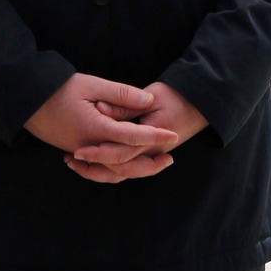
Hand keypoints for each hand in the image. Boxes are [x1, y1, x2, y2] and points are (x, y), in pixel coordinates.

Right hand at [24, 73, 176, 161]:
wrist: (27, 100)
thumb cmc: (58, 88)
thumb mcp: (91, 84)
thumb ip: (121, 93)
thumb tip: (148, 100)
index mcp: (95, 128)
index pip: (131, 136)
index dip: (155, 136)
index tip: (173, 134)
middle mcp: (88, 146)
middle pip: (124, 163)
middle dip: (150, 162)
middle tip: (170, 156)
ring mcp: (80, 152)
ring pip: (111, 171)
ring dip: (134, 170)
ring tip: (154, 163)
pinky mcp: (74, 152)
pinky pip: (98, 169)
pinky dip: (114, 170)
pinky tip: (127, 163)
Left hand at [71, 81, 208, 179]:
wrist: (200, 104)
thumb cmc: (177, 96)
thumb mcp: (151, 96)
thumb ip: (125, 106)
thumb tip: (100, 109)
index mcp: (151, 140)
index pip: (120, 152)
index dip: (97, 153)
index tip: (77, 150)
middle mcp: (151, 154)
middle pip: (119, 170)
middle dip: (93, 167)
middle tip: (70, 159)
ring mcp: (151, 157)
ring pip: (122, 174)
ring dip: (99, 172)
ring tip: (76, 163)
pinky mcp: (149, 156)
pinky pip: (127, 170)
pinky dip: (109, 169)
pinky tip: (94, 162)